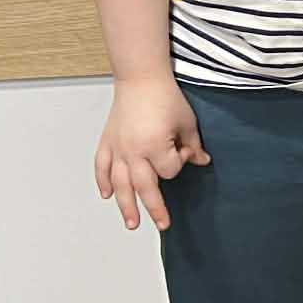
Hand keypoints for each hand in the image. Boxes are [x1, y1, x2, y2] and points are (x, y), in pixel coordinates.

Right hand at [94, 75, 209, 230]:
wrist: (140, 78)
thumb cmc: (165, 97)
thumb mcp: (187, 122)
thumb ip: (193, 146)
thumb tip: (201, 162)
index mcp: (154, 146)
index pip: (170, 170)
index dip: (180, 163)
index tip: (184, 151)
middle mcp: (133, 151)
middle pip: (144, 188)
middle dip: (155, 209)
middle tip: (162, 225)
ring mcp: (117, 148)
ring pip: (119, 184)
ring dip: (125, 205)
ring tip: (132, 223)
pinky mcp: (107, 142)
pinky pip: (101, 167)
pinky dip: (102, 182)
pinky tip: (107, 194)